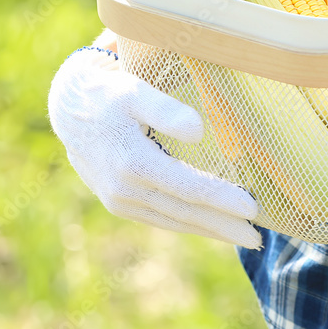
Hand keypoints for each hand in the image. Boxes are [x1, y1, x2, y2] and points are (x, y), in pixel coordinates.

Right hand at [48, 44, 260, 247]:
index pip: (189, 188)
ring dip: (210, 231)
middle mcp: (125, 189)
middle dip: (224, 227)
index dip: (222, 200)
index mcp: (132, 162)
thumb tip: (198, 132)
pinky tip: (209, 227)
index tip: (253, 209)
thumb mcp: (135, 90)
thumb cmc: (109, 94)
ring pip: (174, 221)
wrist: (69, 110)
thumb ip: (166, 109)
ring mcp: (120, 201)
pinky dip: (188, 225)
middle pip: (185, 213)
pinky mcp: (119, 204)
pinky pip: (160, 219)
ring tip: (243, 237)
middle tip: (258, 238)